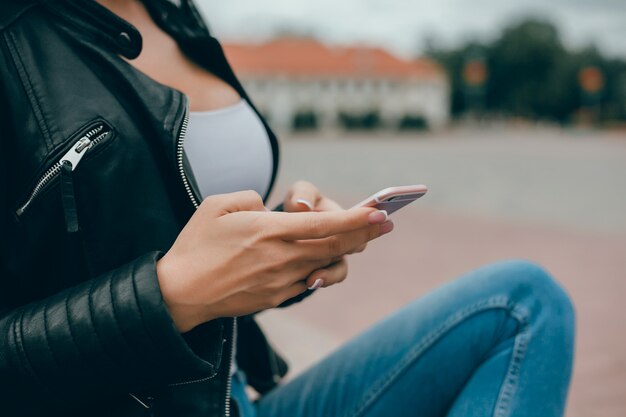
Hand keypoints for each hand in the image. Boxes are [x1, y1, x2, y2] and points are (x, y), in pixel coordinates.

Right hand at [156, 190, 390, 331]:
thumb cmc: (196, 245)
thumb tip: (272, 208)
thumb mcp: (217, 206)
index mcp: (269, 230)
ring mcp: (282, 280)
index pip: (325, 224)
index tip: (381, 212)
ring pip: (327, 263)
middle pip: (336, 244)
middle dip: (366, 233)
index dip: (357, 219)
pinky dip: (323, 268)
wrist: (180, 293)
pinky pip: (309, 279)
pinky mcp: (277, 297)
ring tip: (361, 239)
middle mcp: (282, 256)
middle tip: (387, 224)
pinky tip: (327, 259)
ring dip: (348, 250)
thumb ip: (250, 198)